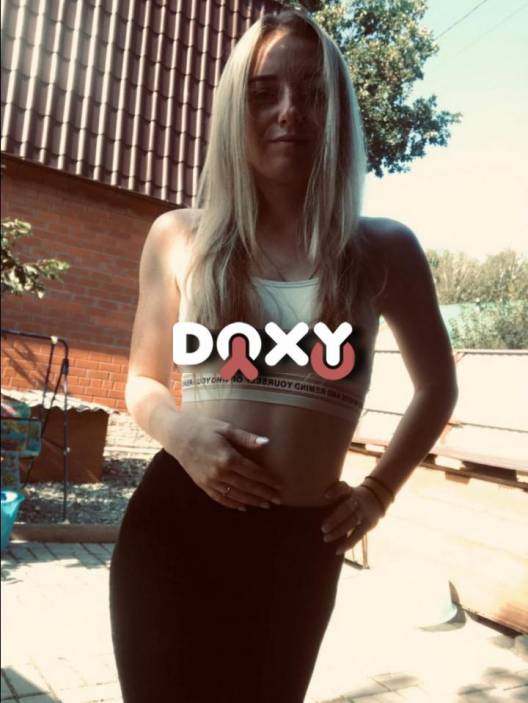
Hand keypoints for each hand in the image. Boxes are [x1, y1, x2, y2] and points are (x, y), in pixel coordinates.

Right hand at [166, 413, 281, 510]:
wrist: (176, 435)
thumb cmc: (202, 427)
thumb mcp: (225, 428)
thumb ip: (246, 438)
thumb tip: (266, 443)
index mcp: (228, 457)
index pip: (253, 472)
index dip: (267, 480)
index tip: (279, 485)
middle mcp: (220, 472)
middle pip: (247, 486)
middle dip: (264, 493)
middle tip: (278, 499)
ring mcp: (210, 481)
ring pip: (236, 495)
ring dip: (252, 501)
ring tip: (266, 505)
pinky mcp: (202, 485)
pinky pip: (220, 498)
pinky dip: (233, 504)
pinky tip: (244, 507)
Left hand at [321, 480, 383, 554]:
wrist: (377, 497)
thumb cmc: (351, 495)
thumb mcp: (346, 490)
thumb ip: (333, 495)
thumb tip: (308, 501)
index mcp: (350, 491)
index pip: (343, 488)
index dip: (335, 491)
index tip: (325, 496)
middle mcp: (357, 500)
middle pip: (347, 508)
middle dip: (335, 519)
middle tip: (322, 528)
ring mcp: (364, 512)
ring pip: (351, 522)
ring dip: (338, 532)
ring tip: (326, 538)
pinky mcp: (369, 524)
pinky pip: (358, 535)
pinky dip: (348, 543)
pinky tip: (338, 550)